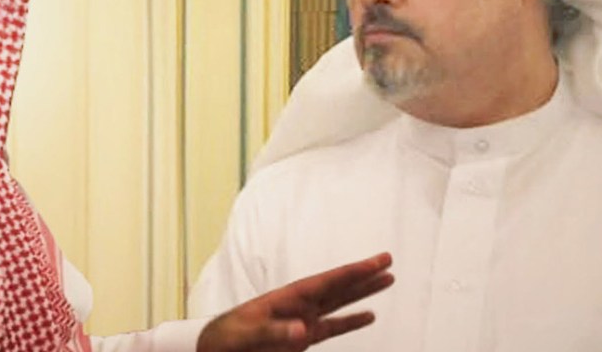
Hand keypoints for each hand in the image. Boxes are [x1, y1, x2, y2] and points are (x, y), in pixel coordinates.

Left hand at [196, 252, 393, 351]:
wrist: (212, 350)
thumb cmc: (225, 338)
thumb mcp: (246, 334)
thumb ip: (273, 332)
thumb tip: (302, 330)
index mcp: (289, 298)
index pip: (329, 281)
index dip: (355, 271)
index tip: (378, 260)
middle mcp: (300, 306)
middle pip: (339, 287)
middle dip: (364, 275)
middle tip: (389, 261)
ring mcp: (302, 321)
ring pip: (340, 303)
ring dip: (362, 293)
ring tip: (387, 281)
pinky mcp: (301, 338)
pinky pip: (333, 327)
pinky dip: (351, 321)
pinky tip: (368, 316)